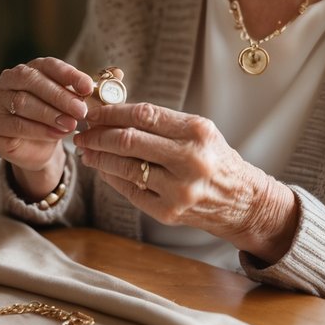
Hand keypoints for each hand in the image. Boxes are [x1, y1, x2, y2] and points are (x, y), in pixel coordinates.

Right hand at [0, 57, 92, 199]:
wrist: (39, 149)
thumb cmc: (58, 117)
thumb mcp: (76, 102)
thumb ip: (95, 87)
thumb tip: (118, 73)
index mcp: (28, 69)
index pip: (48, 66)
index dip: (68, 75)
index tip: (89, 87)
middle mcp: (7, 82)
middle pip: (32, 82)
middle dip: (59, 96)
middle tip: (82, 110)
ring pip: (22, 105)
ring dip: (49, 114)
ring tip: (71, 125)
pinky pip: (14, 127)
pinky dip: (38, 131)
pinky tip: (56, 135)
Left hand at [73, 101, 298, 261]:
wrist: (242, 201)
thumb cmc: (216, 160)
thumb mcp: (199, 132)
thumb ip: (162, 123)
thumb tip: (114, 114)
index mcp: (197, 132)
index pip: (143, 115)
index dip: (112, 112)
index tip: (94, 112)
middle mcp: (189, 160)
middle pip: (128, 141)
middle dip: (98, 135)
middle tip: (83, 132)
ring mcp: (178, 189)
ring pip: (124, 167)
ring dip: (99, 158)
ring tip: (87, 151)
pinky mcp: (169, 212)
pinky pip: (130, 191)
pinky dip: (112, 178)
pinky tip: (103, 170)